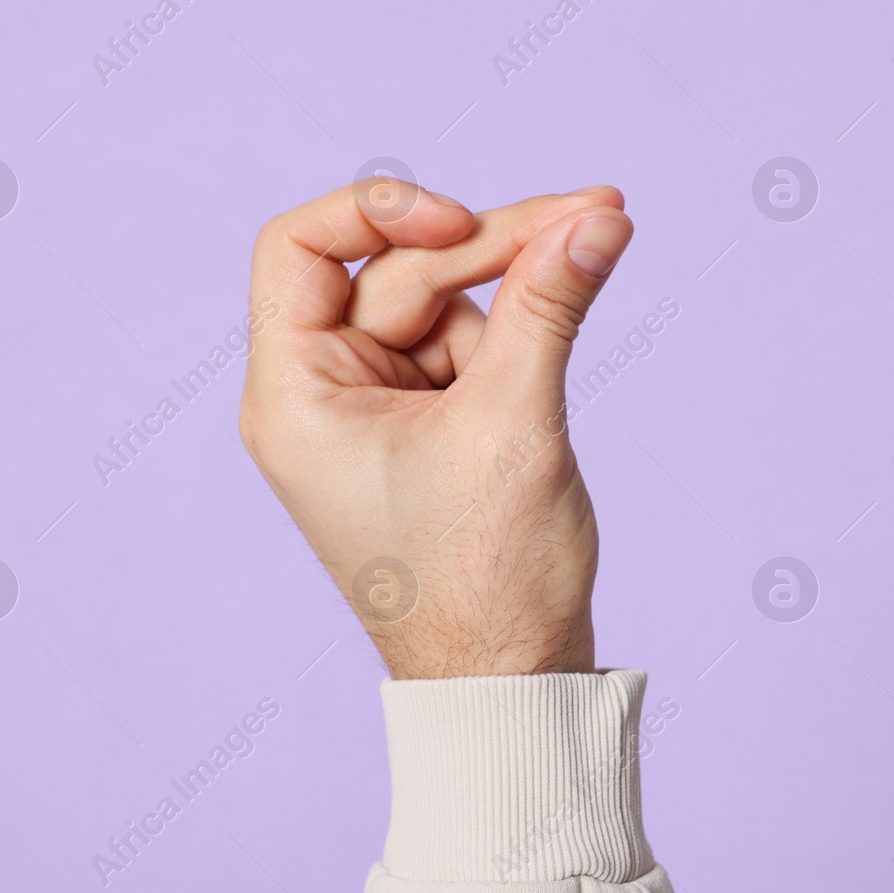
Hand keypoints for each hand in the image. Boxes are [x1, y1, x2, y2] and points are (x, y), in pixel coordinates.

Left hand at [238, 179, 632, 678]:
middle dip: (494, 244)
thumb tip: (597, 219)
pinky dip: (518, 329)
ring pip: (442, 305)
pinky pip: (466, 348)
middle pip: (398, 272)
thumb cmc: (485, 581)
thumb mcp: (515, 423)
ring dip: (517, 284)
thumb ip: (548, 306)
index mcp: (296, 397)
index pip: (301, 249)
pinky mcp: (426, 430)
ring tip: (595, 248)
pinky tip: (569, 309)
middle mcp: (322, 397)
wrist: (513, 680)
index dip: (380, 211)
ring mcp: (375, 414)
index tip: (462, 223)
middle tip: (593, 212)